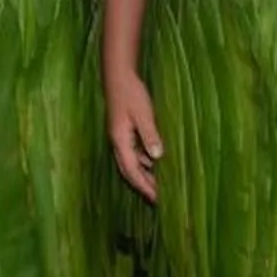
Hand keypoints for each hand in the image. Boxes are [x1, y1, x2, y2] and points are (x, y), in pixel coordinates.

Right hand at [108, 68, 164, 201]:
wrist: (118, 76)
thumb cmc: (130, 93)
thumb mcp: (143, 114)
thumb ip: (150, 135)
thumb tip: (157, 156)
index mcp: (120, 141)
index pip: (132, 171)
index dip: (144, 186)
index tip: (157, 199)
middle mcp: (118, 142)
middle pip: (128, 171)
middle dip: (142, 186)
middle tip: (158, 199)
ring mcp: (120, 136)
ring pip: (130, 163)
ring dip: (143, 175)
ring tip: (159, 184)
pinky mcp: (124, 130)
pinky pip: (133, 153)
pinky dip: (143, 162)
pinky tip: (154, 162)